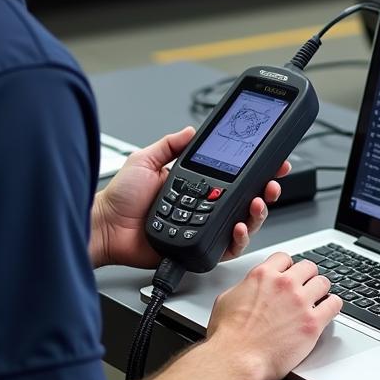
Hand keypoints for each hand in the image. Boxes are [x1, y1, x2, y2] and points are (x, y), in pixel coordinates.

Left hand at [89, 125, 288, 268]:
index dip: (255, 171)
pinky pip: (227, 246)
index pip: (233, 177)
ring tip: (259, 201)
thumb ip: (169, 145)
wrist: (106, 227)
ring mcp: (204, 228)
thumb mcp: (145, 160)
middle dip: (266, 191)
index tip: (272, 161)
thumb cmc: (120, 199)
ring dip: (258, 213)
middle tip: (272, 182)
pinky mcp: (200, 248)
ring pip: (244, 223)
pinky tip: (240, 225)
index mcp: (196, 185)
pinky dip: (239, 238)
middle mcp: (204, 207)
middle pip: (246, 200)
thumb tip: (191, 130)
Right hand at [206, 252, 341, 379]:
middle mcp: (284, 285)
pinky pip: (334, 304)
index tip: (289, 274)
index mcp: (263, 275)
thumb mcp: (227, 299)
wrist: (236, 360)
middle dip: (306, 277)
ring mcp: (301, 302)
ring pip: (323, 283)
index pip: (284, 258)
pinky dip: (332, 305)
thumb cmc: (228, 336)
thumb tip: (249, 289)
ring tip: (318, 299)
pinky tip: (327, 311)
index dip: (287, 267)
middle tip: (305, 287)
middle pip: (308, 267)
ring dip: (320, 290)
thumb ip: (244, 287)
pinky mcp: (313, 323)